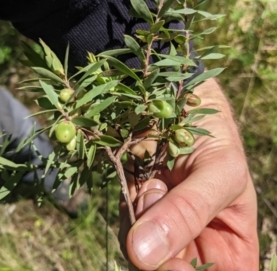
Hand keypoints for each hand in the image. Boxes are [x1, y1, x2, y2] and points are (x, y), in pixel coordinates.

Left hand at [119, 78, 258, 269]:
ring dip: (143, 220)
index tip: (177, 264)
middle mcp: (195, 241)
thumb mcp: (219, 171)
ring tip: (157, 182)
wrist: (183, 103)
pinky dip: (130, 206)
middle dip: (159, 253)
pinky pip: (127, 226)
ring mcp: (163, 227)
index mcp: (230, 243)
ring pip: (142, 254)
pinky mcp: (139, 208)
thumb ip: (188, 211)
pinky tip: (146, 180)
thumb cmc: (215, 135)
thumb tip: (144, 255)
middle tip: (161, 204)